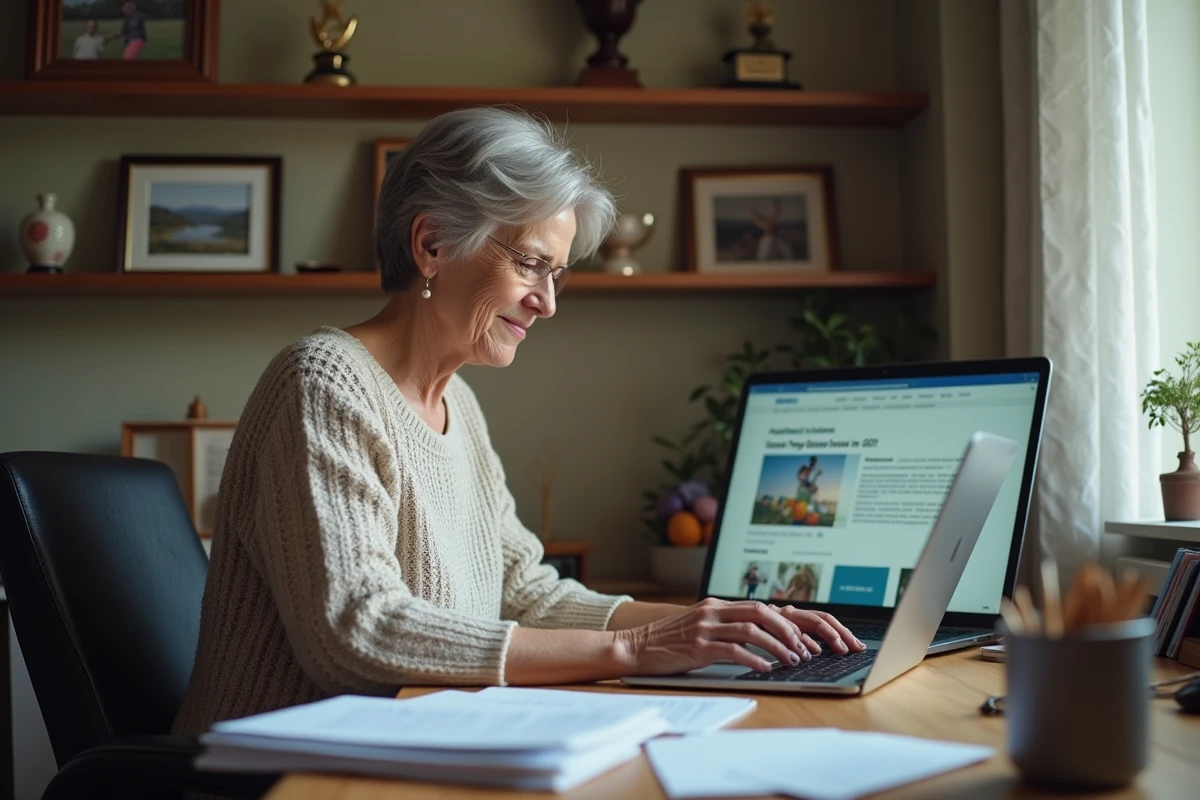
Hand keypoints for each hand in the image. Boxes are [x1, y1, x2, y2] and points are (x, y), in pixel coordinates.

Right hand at [614, 598, 864, 675]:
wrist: (636, 646)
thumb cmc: (668, 641)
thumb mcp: (698, 626)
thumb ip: (723, 626)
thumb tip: (757, 637)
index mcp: (715, 605)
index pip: (758, 607)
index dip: (783, 622)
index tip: (801, 639)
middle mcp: (712, 612)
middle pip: (760, 613)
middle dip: (787, 631)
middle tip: (804, 649)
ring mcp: (705, 628)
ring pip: (752, 632)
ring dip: (777, 647)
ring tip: (791, 661)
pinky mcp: (698, 647)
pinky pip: (734, 651)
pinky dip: (754, 660)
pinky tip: (766, 669)